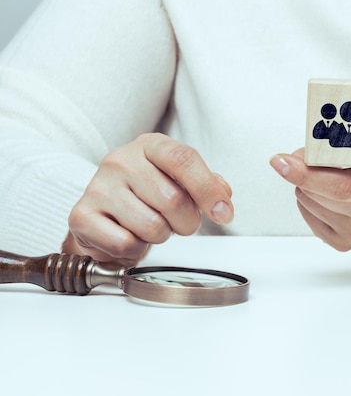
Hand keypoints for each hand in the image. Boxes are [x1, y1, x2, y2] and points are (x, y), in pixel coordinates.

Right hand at [62, 133, 233, 263]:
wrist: (104, 213)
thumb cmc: (147, 194)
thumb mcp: (180, 180)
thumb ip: (208, 185)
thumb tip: (222, 199)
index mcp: (150, 146)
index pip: (184, 159)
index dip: (208, 190)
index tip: (224, 214)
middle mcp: (121, 160)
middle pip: (173, 199)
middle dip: (186, 222)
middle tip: (178, 223)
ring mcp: (98, 186)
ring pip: (152, 226)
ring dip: (160, 236)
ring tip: (150, 226)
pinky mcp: (81, 216)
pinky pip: (126, 244)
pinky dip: (135, 249)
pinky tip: (129, 236)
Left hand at [270, 121, 350, 250]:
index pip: (344, 187)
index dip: (309, 174)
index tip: (283, 159)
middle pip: (321, 194)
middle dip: (300, 172)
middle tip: (290, 156)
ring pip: (310, 201)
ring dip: (304, 181)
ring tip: (320, 168)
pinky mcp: (342, 244)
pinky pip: (308, 213)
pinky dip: (307, 195)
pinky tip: (322, 188)